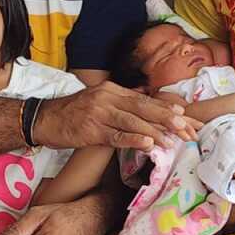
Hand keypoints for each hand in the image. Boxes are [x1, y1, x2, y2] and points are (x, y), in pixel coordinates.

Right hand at [35, 81, 199, 149]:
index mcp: (114, 90)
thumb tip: (146, 99)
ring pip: (133, 121)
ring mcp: (100, 113)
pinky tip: (148, 144)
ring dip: (156, 131)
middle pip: (145, 108)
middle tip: (189, 129)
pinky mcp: (91, 130)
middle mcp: (109, 98)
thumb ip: (123, 101)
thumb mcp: (100, 100)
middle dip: (169, 119)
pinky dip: (133, 139)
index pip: (147, 100)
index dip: (169, 110)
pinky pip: (116, 135)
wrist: (44, 118)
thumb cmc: (74, 112)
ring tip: (174, 140)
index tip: (188, 119)